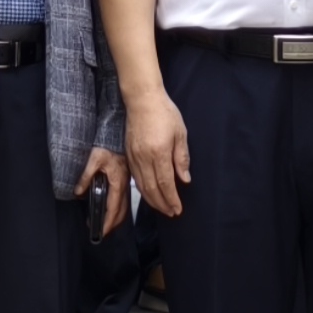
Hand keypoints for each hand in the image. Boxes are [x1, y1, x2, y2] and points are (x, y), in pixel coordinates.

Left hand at [78, 146, 133, 237]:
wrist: (118, 133)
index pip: (113, 208)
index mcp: (118, 182)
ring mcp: (126, 183)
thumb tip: (78, 192)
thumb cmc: (107, 144)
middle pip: (121, 211)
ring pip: (123, 206)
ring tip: (104, 223)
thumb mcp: (94, 159)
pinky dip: (117, 208)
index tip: (101, 232)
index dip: (107, 222)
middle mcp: (124, 185)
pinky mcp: (124, 179)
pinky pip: (123, 198)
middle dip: (112, 224)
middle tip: (101, 232)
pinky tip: (109, 207)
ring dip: (115, 217)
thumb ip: (85, 176)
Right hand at [124, 90, 190, 216]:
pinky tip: (149, 193)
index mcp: (159, 153)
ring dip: (151, 200)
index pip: (165, 183)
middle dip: (162, 204)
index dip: (171, 199)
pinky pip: (135, 177)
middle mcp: (144, 158)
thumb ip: (181, 158)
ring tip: (162, 207)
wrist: (142, 99)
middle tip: (171, 212)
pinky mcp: (128, 154)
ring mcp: (134, 157)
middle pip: (152, 189)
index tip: (177, 209)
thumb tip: (184, 179)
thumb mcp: (180, 133)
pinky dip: (142, 189)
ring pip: (141, 186)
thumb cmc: (164, 112)